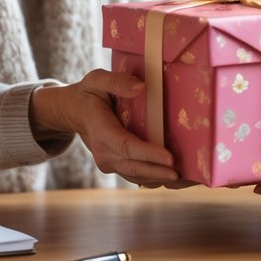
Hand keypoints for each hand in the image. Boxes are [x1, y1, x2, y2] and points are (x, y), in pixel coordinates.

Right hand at [31, 69, 178, 185]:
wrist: (74, 112)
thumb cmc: (90, 93)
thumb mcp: (98, 80)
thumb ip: (118, 81)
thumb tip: (141, 88)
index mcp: (100, 129)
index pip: (126, 146)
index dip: (148, 154)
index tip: (170, 158)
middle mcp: (103, 152)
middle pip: (134, 166)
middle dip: (159, 171)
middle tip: (183, 174)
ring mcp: (109, 162)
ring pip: (136, 176)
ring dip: (160, 179)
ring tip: (186, 180)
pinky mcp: (116, 166)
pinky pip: (137, 176)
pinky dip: (156, 178)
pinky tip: (176, 180)